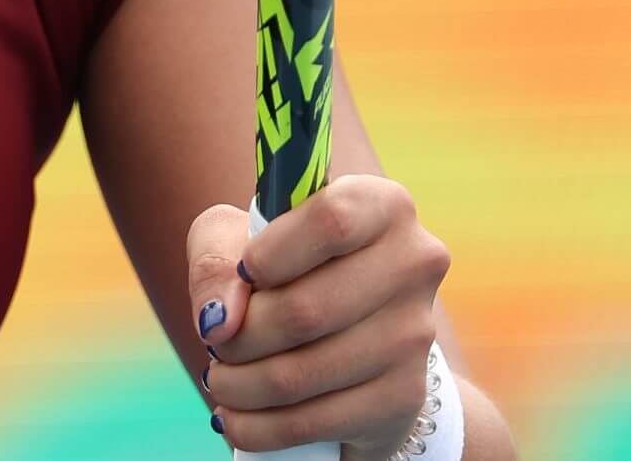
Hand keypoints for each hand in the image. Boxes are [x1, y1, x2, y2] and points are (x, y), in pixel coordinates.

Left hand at [186, 174, 451, 457]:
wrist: (347, 333)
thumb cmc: (281, 264)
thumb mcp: (235, 237)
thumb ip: (216, 258)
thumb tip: (219, 320)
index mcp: (381, 205)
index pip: (331, 220)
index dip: (271, 254)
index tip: (244, 274)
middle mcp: (413, 264)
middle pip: (305, 309)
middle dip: (239, 337)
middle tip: (216, 343)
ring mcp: (414, 335)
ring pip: (302, 372)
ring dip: (240, 385)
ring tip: (221, 379)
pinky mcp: (403, 396)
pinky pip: (314, 421)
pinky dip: (258, 426)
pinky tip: (236, 417)